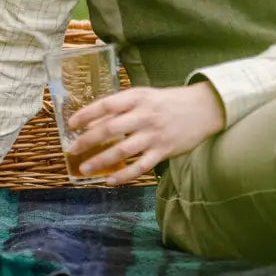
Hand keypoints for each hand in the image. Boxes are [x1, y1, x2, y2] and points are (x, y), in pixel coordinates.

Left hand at [67, 82, 226, 185]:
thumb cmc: (167, 102)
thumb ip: (122, 106)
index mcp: (137, 98)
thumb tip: (93, 120)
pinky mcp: (164, 151)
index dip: (86, 114)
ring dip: (100, 161)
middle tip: (72, 150)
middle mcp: (144, 115)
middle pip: (109, 129)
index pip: (106, 105)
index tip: (72, 124)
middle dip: (87, 141)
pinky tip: (110, 180)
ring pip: (122, 151)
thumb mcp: (144, 96)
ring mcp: (154, 135)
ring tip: (84, 169)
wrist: (203, 108)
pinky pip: (140, 167)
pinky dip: (124, 175)